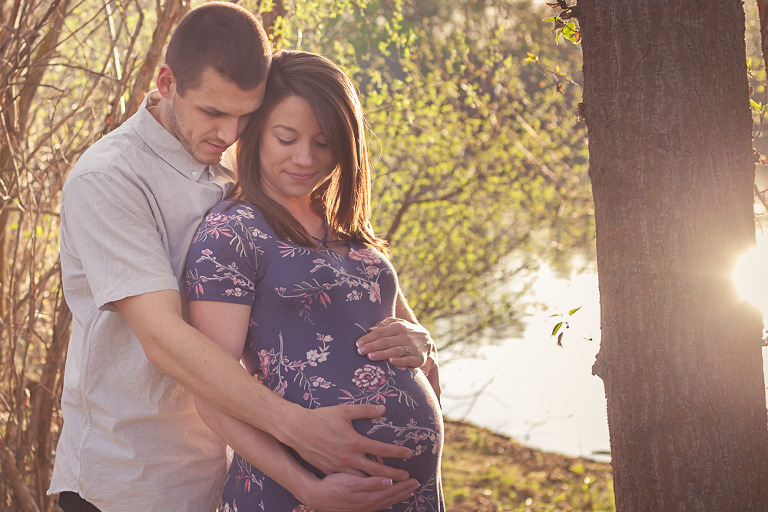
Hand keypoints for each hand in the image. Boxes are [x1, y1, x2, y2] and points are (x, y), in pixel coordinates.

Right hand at [280, 403, 412, 480]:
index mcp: (354, 442)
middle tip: (408, 478)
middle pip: (377, 470)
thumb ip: (365, 410)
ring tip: (392, 485)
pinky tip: (368, 486)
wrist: (297, 430)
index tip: (409, 454)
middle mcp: (349, 458)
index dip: (397, 452)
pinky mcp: (330, 471)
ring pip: (363, 479)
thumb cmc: (321, 417)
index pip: (381, 449)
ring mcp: (339, 467)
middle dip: (394, 475)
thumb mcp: (344, 410)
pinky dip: (361, 484)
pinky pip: (349, 480)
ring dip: (379, 482)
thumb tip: (383, 409)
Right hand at [300, 473, 418, 511]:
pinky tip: (389, 503)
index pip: (391, 491)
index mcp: (368, 496)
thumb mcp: (350, 481)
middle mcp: (368, 504)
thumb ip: (370, 482)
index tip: (415, 479)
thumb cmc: (332, 485)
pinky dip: (386, 503)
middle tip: (417, 484)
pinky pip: (377, 505)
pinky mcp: (357, 506)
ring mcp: (363, 507)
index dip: (403, 485)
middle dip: (404, 491)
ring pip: (385, 502)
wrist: (316, 496)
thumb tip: (388, 481)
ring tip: (409, 492)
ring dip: (398, 497)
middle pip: (390, 497)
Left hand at [355, 317, 432, 367]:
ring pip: (396, 350)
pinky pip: (409, 360)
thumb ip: (384, 324)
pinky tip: (391, 362)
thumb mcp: (397, 323)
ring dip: (382, 354)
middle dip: (372, 346)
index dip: (369, 338)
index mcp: (399, 326)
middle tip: (359, 351)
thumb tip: (370, 329)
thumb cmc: (405, 332)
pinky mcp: (419, 358)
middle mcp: (406, 336)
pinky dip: (400, 361)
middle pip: (386, 341)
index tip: (358, 343)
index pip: (381, 332)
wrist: (427, 340)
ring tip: (370, 356)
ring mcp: (413, 347)